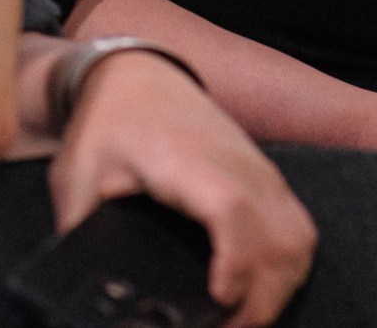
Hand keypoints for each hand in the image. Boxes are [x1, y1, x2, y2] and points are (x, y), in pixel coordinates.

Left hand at [49, 52, 318, 327]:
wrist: (137, 73)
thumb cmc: (107, 123)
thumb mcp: (78, 177)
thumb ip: (81, 234)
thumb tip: (88, 289)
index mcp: (185, 162)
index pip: (231, 211)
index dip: (235, 260)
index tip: (219, 300)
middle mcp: (235, 165)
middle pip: (279, 238)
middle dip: (260, 301)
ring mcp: (259, 170)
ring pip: (298, 239)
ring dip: (279, 288)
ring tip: (242, 320)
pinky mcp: (266, 177)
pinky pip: (298, 228)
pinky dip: (288, 267)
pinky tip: (261, 291)